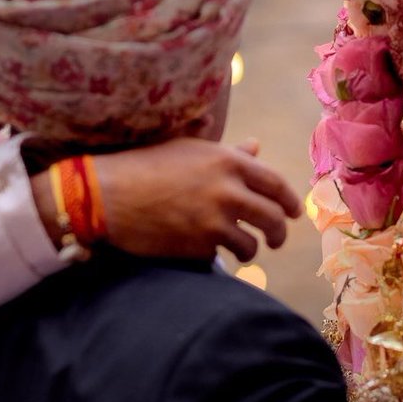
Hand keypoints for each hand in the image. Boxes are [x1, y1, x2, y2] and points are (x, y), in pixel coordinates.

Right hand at [90, 136, 300, 261]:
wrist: (109, 193)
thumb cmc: (145, 165)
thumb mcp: (188, 150)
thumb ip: (227, 152)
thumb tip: (255, 146)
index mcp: (227, 160)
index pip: (275, 183)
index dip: (289, 201)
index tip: (293, 212)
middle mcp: (228, 189)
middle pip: (273, 217)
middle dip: (278, 232)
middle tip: (274, 239)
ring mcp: (215, 219)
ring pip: (253, 243)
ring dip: (251, 248)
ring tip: (242, 250)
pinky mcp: (201, 244)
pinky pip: (224, 254)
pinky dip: (220, 254)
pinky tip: (207, 248)